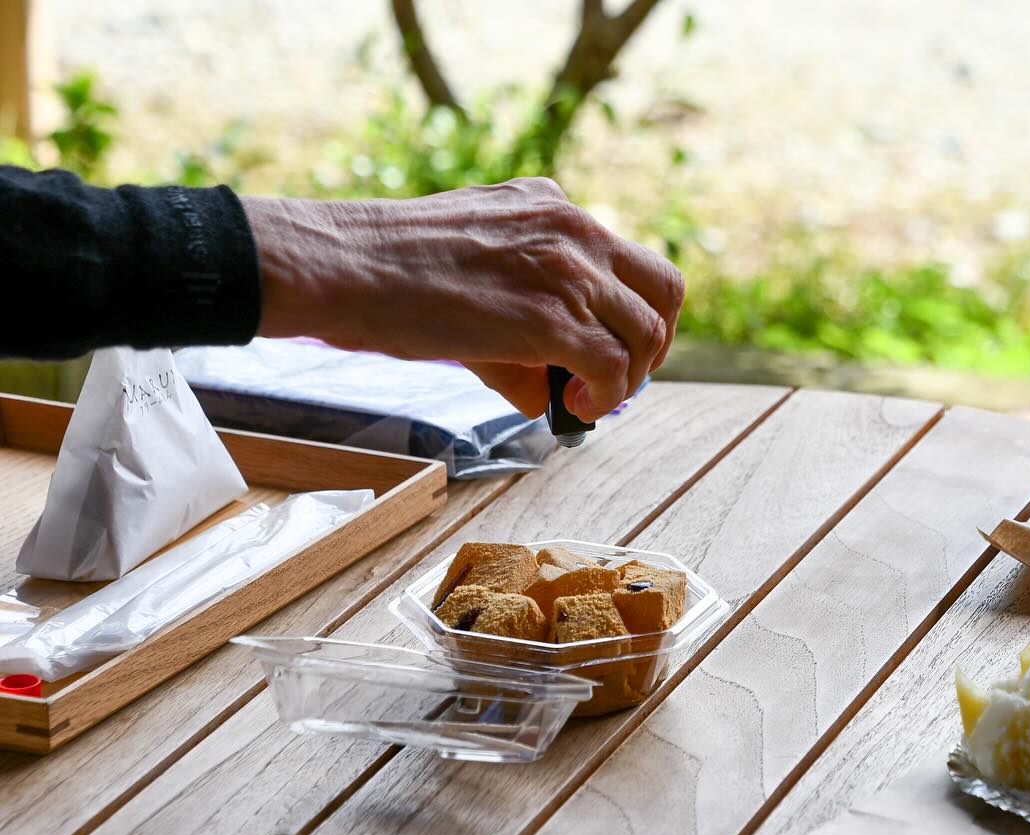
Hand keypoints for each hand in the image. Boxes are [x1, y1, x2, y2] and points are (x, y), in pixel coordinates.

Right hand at [243, 178, 683, 420]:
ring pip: (646, 333)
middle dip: (652, 345)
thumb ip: (521, 321)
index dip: (632, 315)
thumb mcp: (473, 269)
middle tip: (619, 380)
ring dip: (627, 378)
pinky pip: (612, 367)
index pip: (630, 261)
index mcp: (554, 207)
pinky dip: (604, 397)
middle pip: (664, 291)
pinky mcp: (550, 318)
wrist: (340, 264)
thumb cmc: (388, 271)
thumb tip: (545, 395)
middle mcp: (573, 228)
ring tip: (584, 401)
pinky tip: (572, 408)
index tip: (613, 351)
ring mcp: (566, 270)